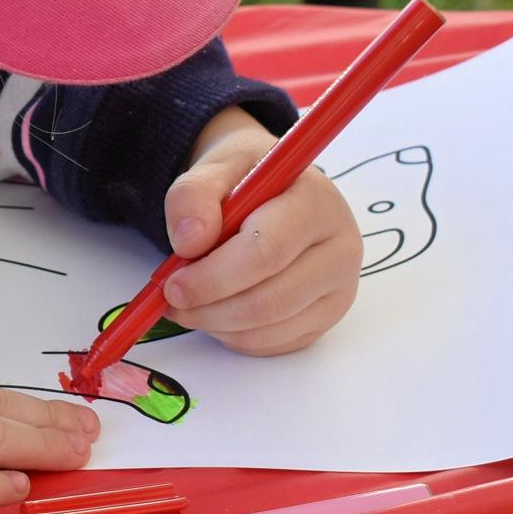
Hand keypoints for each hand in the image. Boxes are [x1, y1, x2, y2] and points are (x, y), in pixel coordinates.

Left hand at [158, 107, 362, 355]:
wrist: (272, 191)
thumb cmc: (245, 181)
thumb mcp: (213, 170)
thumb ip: (193, 196)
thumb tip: (189, 242)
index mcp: (317, 201)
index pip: (266, 251)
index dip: (213, 275)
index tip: (172, 283)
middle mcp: (340, 247)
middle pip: (270, 299)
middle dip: (209, 306)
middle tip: (172, 300)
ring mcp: (338, 288)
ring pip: (269, 327)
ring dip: (215, 323)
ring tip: (189, 302)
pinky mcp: (326, 317)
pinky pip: (273, 343)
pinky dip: (233, 335)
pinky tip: (217, 309)